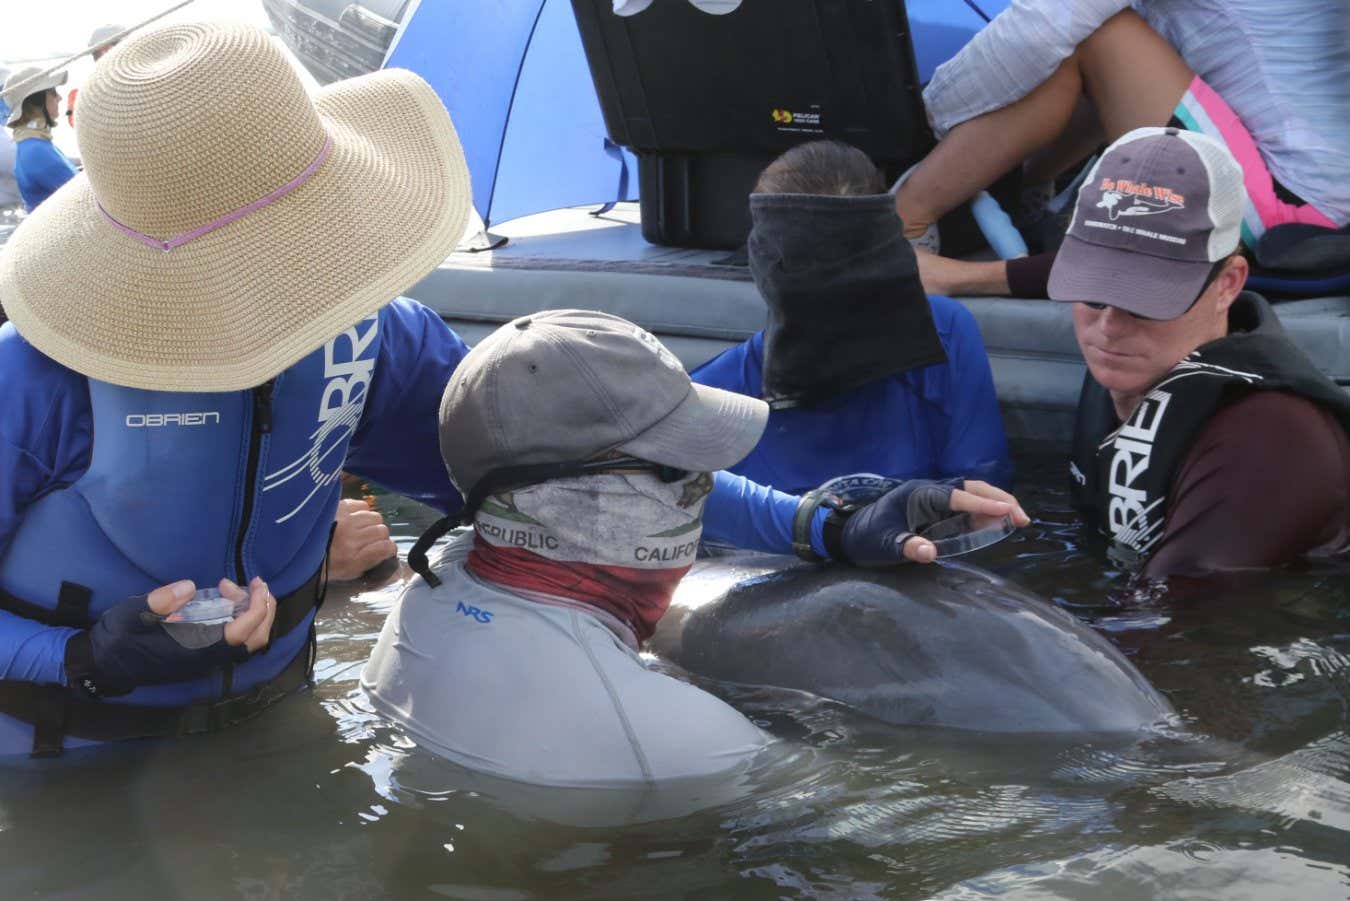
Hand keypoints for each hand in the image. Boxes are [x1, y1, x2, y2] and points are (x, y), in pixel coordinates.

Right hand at [64, 577, 275, 697]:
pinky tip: (224, 599)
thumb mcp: (132, 614)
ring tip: (231, 587)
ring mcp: (206, 660)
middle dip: (264, 609)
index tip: (256, 583)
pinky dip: (241, 619)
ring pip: (248, 641)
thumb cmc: (117, 638)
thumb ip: (160, 601)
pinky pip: (235, 641)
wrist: (103, 665)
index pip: (241, 632)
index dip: (256, 608)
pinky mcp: (203, 657)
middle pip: (256, 639)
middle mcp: (207, 659)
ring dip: (252, 613)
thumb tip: (188, 587)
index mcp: (194, 650)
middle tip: (254, 582)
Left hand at [329, 498, 397, 580]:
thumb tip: (389, 550)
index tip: (385, 549)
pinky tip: (354, 519)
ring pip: (375, 516)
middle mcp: (350, 537)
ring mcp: (345, 520)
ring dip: (371, 523)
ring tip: (361, 528)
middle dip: (379, 536)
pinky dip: (362, 511)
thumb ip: (372, 561)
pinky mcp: (339, 507)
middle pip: (382, 530)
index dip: (389, 549)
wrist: (301, 548)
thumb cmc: (328, 563)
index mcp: (353, 558)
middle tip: (369, 540)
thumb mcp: (351, 571)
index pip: (386, 547)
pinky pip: (363, 505)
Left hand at [838, 479, 1028, 566]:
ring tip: (1018, 520)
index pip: (958, 497)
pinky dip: (983, 513)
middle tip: (1022, 519)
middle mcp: (929, 492)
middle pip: (971, 489)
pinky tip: (997, 524)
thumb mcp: (883, 545)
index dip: (983, 504)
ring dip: (995, 504)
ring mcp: (933, 500)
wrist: (849, 534)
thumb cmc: (866, 538)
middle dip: (999, 500)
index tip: (1008, 512)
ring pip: (971, 495)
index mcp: (918, 494)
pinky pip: (964, 508)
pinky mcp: (934, 511)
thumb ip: (906, 547)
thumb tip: (929, 553)